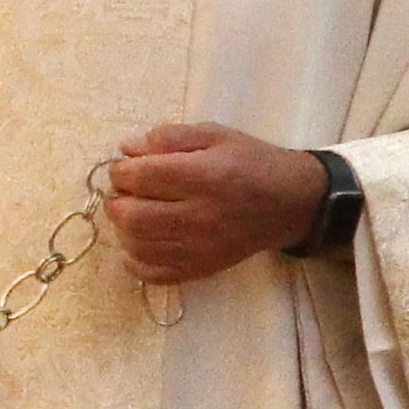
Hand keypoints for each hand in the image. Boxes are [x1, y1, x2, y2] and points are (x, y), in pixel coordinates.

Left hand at [105, 123, 327, 286]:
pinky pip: (154, 274)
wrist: (291, 203)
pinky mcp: (202, 268)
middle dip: (117, 201)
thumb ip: (170, 137)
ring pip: (138, 246)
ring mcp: (200, 248)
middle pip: (132, 216)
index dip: (120, 171)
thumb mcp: (215, 135)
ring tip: (134, 214)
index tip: (124, 167)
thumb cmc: (252, 162)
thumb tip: (127, 150)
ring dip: (124, 229)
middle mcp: (200, 216)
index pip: (140, 178)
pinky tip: (139, 244)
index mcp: (204, 176)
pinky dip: (135, 261)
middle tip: (126, 192)